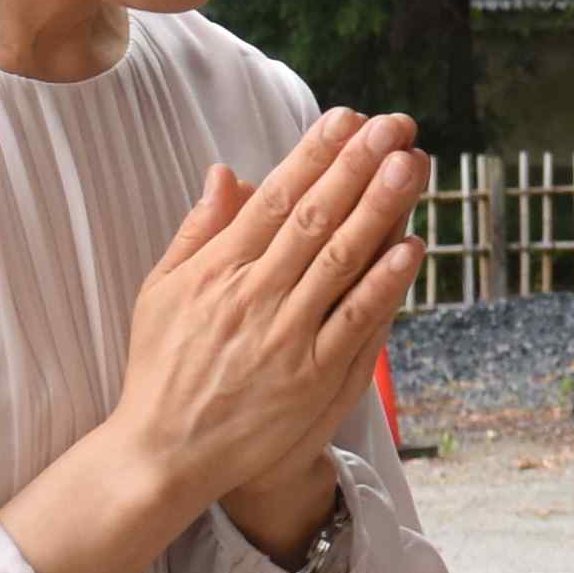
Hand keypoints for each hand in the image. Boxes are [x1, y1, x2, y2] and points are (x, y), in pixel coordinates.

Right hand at [9, 106, 426, 572]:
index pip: (274, 198)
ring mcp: (287, 337)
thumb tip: (226, 172)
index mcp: (217, 270)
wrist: (166, 454)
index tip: (348, 118)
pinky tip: (411, 246)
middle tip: (394, 125)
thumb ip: (198, 231)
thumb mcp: (162, 290)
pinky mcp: (314, 378)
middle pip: (314, 218)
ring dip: (379, 209)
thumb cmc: (163, 368)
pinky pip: (356, 321)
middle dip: (357, 166)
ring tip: (411, 164)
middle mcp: (254, 296)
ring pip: (341, 261)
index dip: (314, 155)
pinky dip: (384, 283)